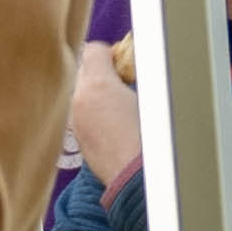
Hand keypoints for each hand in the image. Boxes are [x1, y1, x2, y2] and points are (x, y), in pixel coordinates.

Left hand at [67, 34, 142, 193]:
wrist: (142, 180)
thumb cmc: (155, 138)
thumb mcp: (155, 96)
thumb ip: (140, 75)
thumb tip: (137, 64)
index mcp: (98, 85)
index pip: (94, 50)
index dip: (112, 54)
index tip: (127, 63)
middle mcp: (80, 101)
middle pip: (84, 71)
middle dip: (103, 73)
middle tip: (127, 82)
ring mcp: (76, 122)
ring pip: (82, 94)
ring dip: (98, 94)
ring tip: (124, 106)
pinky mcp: (79, 141)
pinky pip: (83, 116)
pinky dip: (96, 115)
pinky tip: (117, 127)